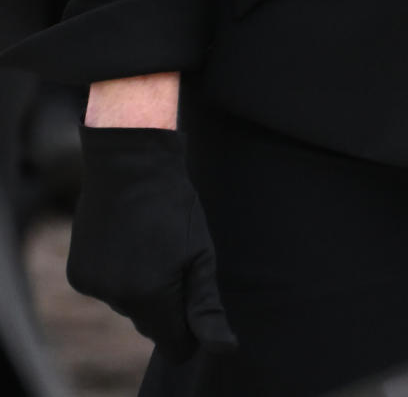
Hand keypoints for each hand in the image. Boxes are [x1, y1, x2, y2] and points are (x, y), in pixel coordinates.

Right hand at [68, 124, 235, 362]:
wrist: (128, 163)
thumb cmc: (173, 204)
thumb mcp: (200, 253)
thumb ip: (206, 306)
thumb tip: (223, 350)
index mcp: (152, 296)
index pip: (175, 345)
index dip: (189, 330)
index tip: (196, 302)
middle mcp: (118, 299)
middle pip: (151, 323)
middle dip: (165, 302)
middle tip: (174, 255)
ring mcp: (94, 288)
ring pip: (128, 305)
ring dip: (140, 285)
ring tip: (149, 240)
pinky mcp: (78, 276)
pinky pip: (106, 290)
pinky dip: (116, 274)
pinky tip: (125, 239)